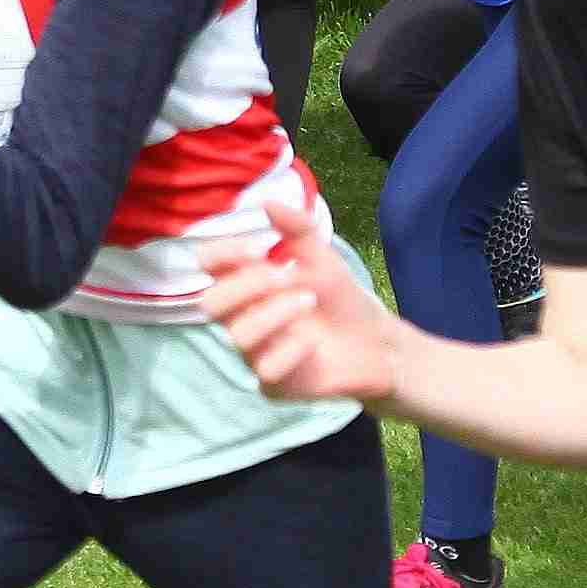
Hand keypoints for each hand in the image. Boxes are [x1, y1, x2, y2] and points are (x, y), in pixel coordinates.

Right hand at [202, 199, 404, 408]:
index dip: (220, 256)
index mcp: (247, 286)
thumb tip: (267, 202)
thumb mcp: (322, 257)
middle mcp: (244, 320)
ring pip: (240, 336)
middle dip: (247, 286)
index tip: (254, 248)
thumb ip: (296, 228)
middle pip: (209, 305)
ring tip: (309, 302)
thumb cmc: (340, 299)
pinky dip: (292, 348)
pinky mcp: (275, 385)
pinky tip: (313, 342)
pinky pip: (267, 370)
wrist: (377, 342)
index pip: (209, 268)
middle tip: (286, 277)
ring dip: (277, 312)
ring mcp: (256, 354)